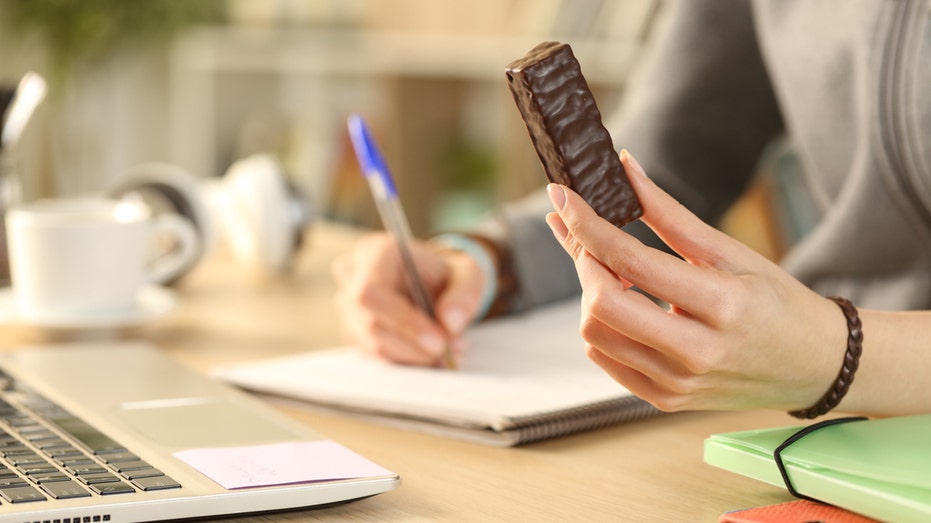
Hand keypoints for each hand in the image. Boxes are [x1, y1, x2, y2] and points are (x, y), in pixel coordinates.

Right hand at [331, 232, 485, 365]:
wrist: (431, 283)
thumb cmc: (444, 274)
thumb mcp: (467, 274)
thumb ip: (464, 294)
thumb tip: (451, 324)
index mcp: (374, 253)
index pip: (373, 292)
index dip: (403, 321)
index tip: (439, 342)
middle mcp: (352, 280)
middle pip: (370, 323)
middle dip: (413, 345)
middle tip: (449, 352)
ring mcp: (348, 310)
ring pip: (374, 345)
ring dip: (414, 356)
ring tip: (450, 352)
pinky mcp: (354, 334)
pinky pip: (377, 356)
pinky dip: (407, 361)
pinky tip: (432, 355)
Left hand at [544, 151, 846, 411]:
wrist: (815, 366)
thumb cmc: (776, 301)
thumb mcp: (731, 251)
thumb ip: (671, 215)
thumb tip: (625, 169)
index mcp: (722, 304)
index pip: (632, 263)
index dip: (587, 225)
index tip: (561, 196)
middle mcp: (697, 352)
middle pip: (601, 304)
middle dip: (582, 260)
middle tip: (586, 236)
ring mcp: (678, 384)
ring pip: (594, 334)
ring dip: (588, 293)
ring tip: (608, 269)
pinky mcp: (666, 400)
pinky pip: (605, 359)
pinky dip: (599, 325)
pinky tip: (619, 303)